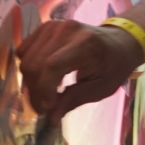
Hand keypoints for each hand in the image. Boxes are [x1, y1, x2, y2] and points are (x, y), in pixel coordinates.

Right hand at [17, 18, 144, 118]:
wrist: (119, 41)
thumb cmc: (114, 66)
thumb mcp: (101, 88)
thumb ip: (74, 100)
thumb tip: (50, 119)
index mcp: (85, 44)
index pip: (51, 67)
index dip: (44, 90)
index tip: (47, 108)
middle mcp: (66, 30)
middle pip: (34, 64)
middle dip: (36, 91)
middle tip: (46, 107)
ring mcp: (53, 26)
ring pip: (26, 59)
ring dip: (31, 82)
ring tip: (47, 93)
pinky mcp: (45, 26)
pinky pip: (24, 51)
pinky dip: (30, 68)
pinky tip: (44, 77)